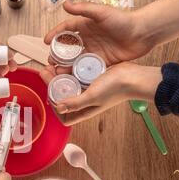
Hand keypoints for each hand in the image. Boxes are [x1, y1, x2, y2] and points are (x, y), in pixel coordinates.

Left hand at [41, 62, 162, 125]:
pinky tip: (64, 63)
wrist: (134, 77)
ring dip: (58, 77)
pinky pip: (76, 77)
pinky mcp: (91, 80)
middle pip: (63, 97)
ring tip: (51, 65)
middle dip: (52, 86)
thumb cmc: (116, 89)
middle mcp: (84, 102)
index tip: (49, 93)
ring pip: (68, 86)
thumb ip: (75, 103)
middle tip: (44, 72)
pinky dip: (68, 71)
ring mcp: (88, 91)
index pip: (63, 116)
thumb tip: (58, 107)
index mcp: (84, 110)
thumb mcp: (92, 96)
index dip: (54, 107)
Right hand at [44, 0, 153, 65]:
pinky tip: (72, 78)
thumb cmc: (123, 20)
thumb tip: (65, 4)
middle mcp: (88, 39)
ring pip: (75, 60)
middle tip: (50, 62)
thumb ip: (83, 9)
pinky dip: (78, 73)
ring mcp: (94, 51)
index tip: (45, 42)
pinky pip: (86, 68)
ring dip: (66, 66)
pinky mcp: (101, 62)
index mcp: (85, 26)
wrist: (143, 33)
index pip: (65, 30)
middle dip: (57, 55)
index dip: (54, 35)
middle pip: (68, 48)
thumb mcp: (101, 13)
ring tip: (57, 72)